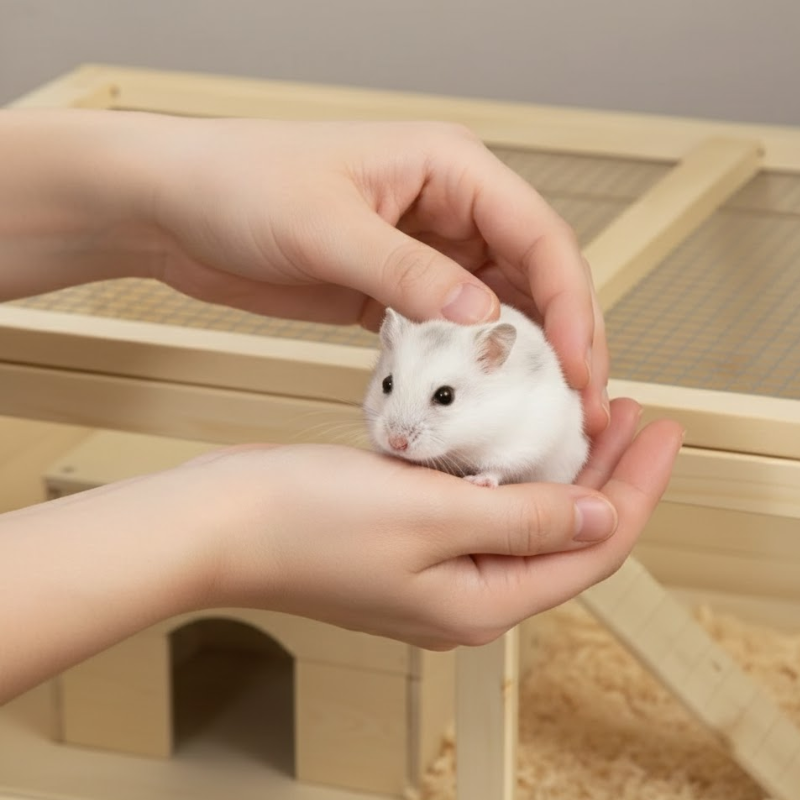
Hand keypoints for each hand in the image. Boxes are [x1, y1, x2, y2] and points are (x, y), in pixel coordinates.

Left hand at [140, 118, 608, 432]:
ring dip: (524, 359)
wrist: (176, 209)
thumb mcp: (326, 227)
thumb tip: (482, 316)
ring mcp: (426, 253)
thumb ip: (408, 273)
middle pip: (535, 276)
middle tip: (578, 402)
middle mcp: (449, 208)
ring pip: (500, 309)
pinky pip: (451, 331)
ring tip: (542, 412)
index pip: (539, 235)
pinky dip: (470, 365)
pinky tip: (482, 399)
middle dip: (564, 339)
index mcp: (449, 167)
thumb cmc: (239, 184)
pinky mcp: (396, 291)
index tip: (579, 363)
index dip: (570, 302)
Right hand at [195, 399, 681, 648]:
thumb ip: (524, 521)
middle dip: (608, 474)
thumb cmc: (304, 521)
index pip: (592, 549)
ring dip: (562, 467)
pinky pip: (485, 505)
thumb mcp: (429, 514)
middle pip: (566, 535)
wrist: (221, 520)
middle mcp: (464, 595)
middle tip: (637, 415)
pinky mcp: (412, 538)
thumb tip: (602, 518)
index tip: (664, 432)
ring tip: (591, 415)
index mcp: (478, 603)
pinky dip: (512, 468)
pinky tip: (519, 432)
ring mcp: (437, 568)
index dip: (637, 488)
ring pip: (527, 517)